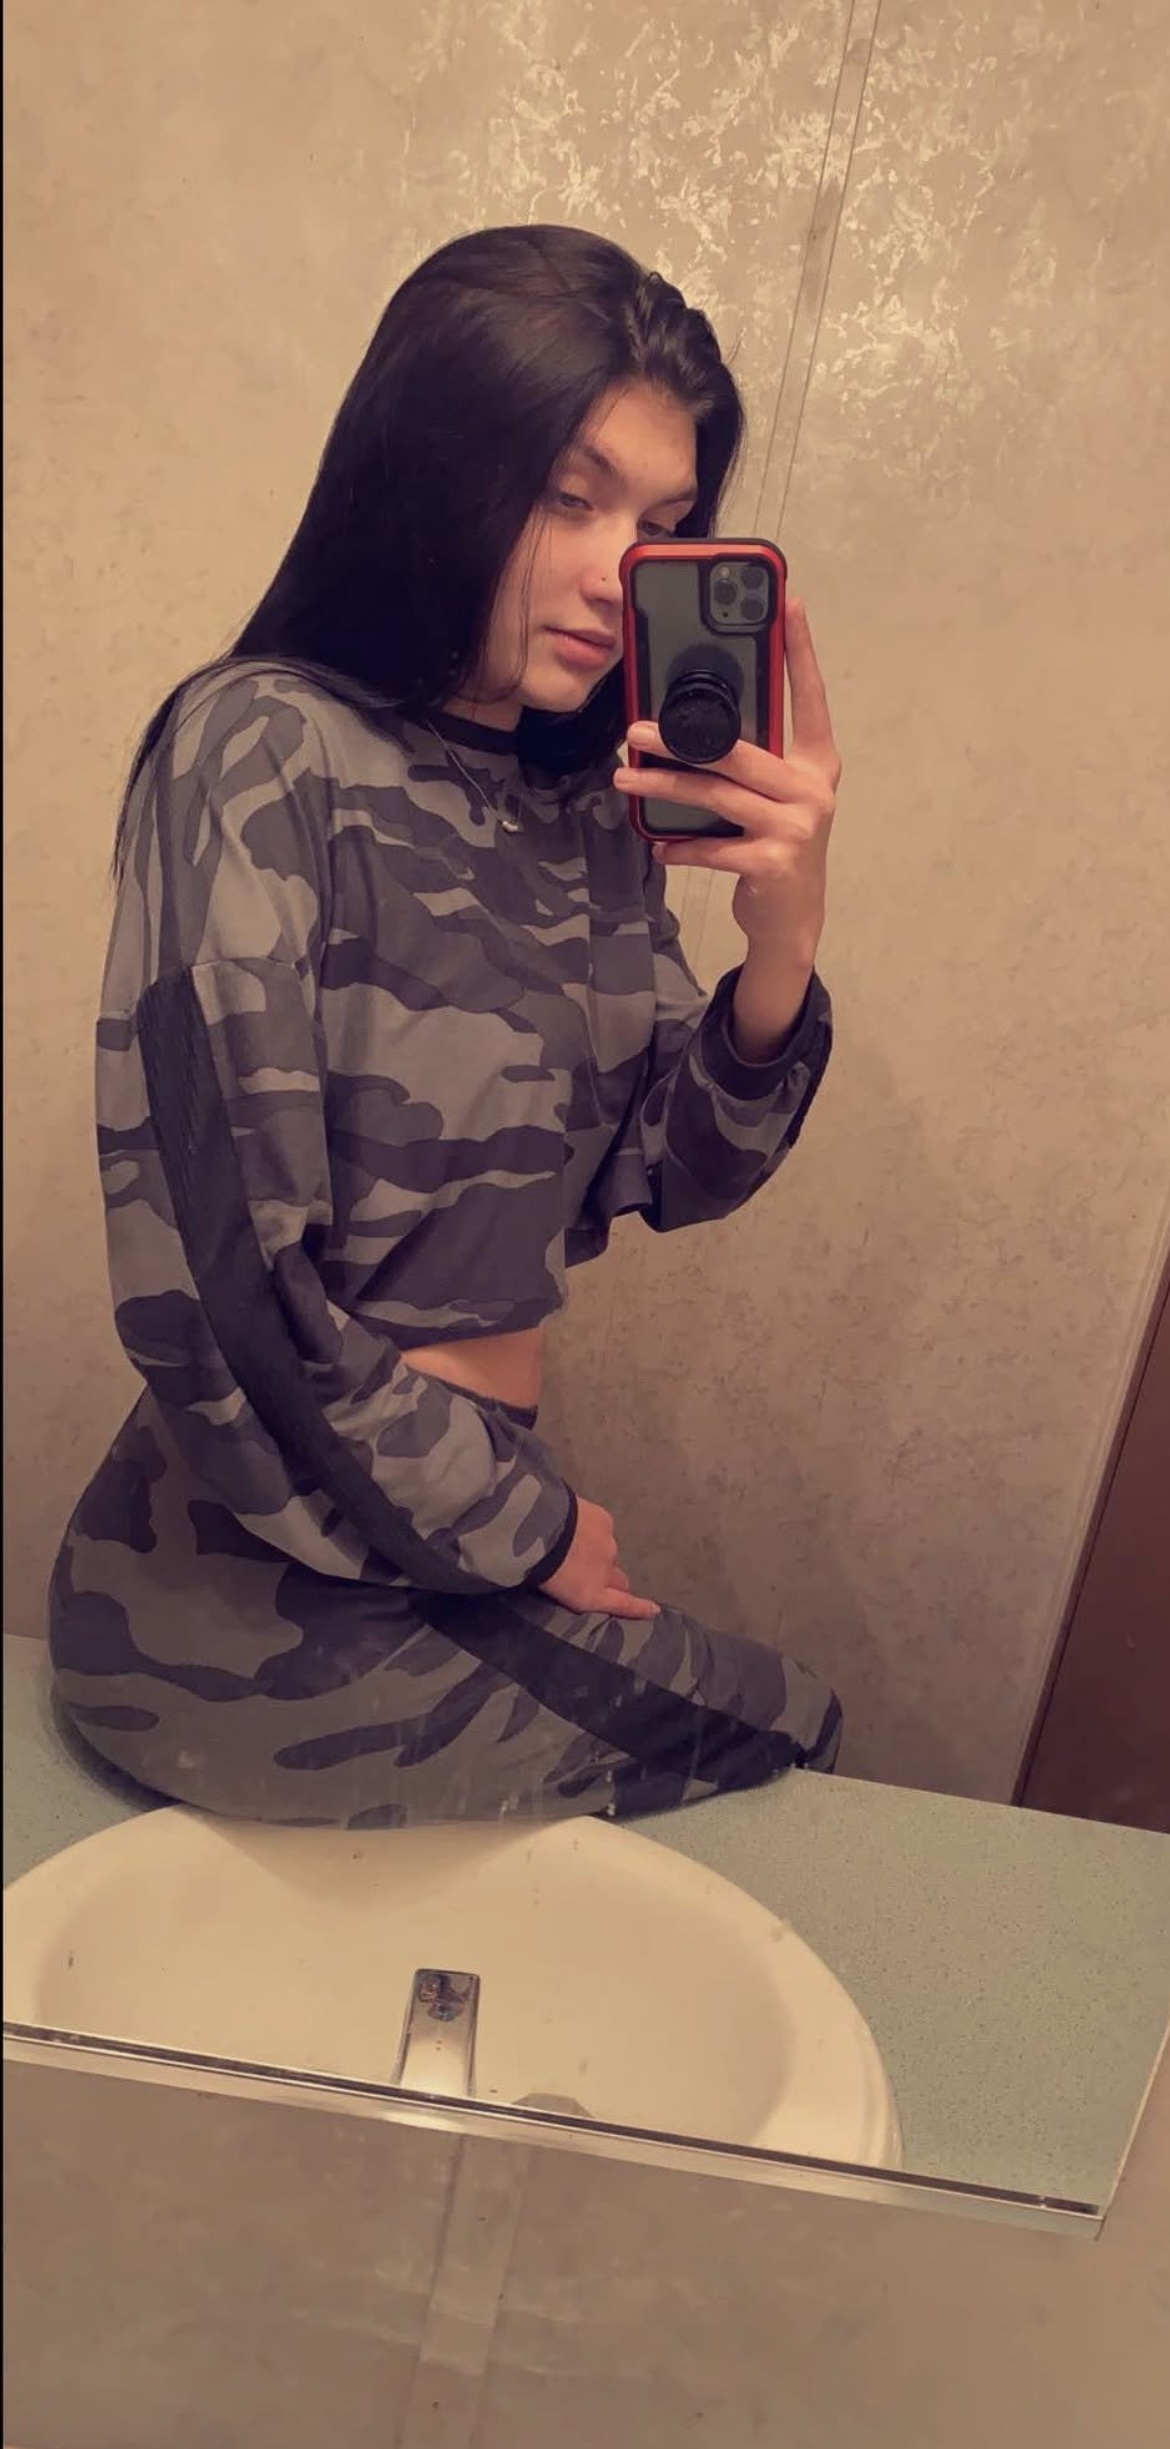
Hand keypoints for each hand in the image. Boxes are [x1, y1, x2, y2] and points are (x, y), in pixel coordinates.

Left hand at [539, 1497, 658, 1619]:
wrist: (539, 1527)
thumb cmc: (535, 1566)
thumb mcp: (551, 1589)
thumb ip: (571, 1587)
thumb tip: (577, 1582)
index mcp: (590, 1595)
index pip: (623, 1605)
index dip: (639, 1608)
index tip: (654, 1610)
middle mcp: (606, 1573)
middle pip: (620, 1580)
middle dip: (611, 1578)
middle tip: (591, 1572)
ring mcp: (608, 1545)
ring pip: (608, 1551)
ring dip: (596, 1550)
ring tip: (572, 1541)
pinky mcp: (605, 1521)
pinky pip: (601, 1527)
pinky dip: (592, 1527)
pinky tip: (575, 1522)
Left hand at [613, 598, 840, 976]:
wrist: (791, 918)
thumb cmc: (775, 844)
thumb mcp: (773, 798)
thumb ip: (752, 763)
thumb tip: (692, 726)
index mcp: (818, 763)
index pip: (810, 698)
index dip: (802, 651)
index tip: (790, 605)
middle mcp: (813, 789)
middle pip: (738, 752)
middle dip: (680, 739)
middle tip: (635, 728)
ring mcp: (797, 827)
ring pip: (716, 795)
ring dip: (663, 787)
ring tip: (627, 776)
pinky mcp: (774, 861)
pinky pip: (713, 845)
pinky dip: (680, 845)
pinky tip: (658, 844)